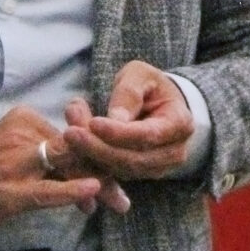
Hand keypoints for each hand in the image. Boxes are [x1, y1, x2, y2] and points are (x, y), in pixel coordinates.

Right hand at [0, 106, 121, 236]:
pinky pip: (48, 190)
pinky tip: (92, 190)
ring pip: (68, 168)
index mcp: (24, 119)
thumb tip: (88, 166)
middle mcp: (22, 134)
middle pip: (76, 148)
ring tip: (117, 202)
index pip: (72, 135)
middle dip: (104, 168)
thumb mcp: (10, 146)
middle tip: (122, 193)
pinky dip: (72, 190)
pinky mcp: (10, 191)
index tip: (114, 169)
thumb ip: (45, 149)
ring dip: (97, 186)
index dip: (97, 153)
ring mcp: (16, 162)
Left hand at [60, 60, 193, 182]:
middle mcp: (174, 152)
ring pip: (122, 170)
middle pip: (134, 159)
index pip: (149, 134)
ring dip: (92, 155)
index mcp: (180, 123)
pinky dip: (94, 161)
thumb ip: (128, 93)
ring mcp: (159, 167)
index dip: (120, 133)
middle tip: (70, 133)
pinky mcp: (142, 175)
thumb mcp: (139, 75)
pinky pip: (116, 174)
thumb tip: (115, 119)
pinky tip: (76, 146)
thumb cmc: (148, 85)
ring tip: (69, 134)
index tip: (93, 123)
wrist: (158, 104)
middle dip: (99, 148)